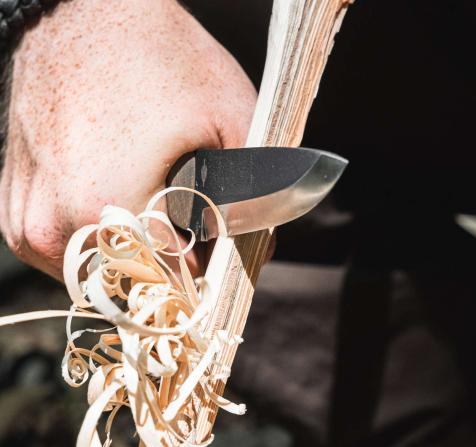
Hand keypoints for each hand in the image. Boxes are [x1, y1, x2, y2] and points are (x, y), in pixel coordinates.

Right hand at [0, 0, 256, 279]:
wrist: (84, 15)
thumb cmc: (161, 57)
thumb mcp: (232, 115)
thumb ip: (255, 194)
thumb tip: (258, 250)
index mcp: (109, 208)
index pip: (178, 280)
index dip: (209, 261)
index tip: (217, 236)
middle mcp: (56, 228)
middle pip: (140, 281)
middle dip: (175, 258)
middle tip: (188, 211)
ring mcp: (28, 227)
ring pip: (104, 272)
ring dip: (136, 252)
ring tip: (151, 197)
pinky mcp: (15, 217)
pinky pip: (70, 254)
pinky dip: (101, 239)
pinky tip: (117, 197)